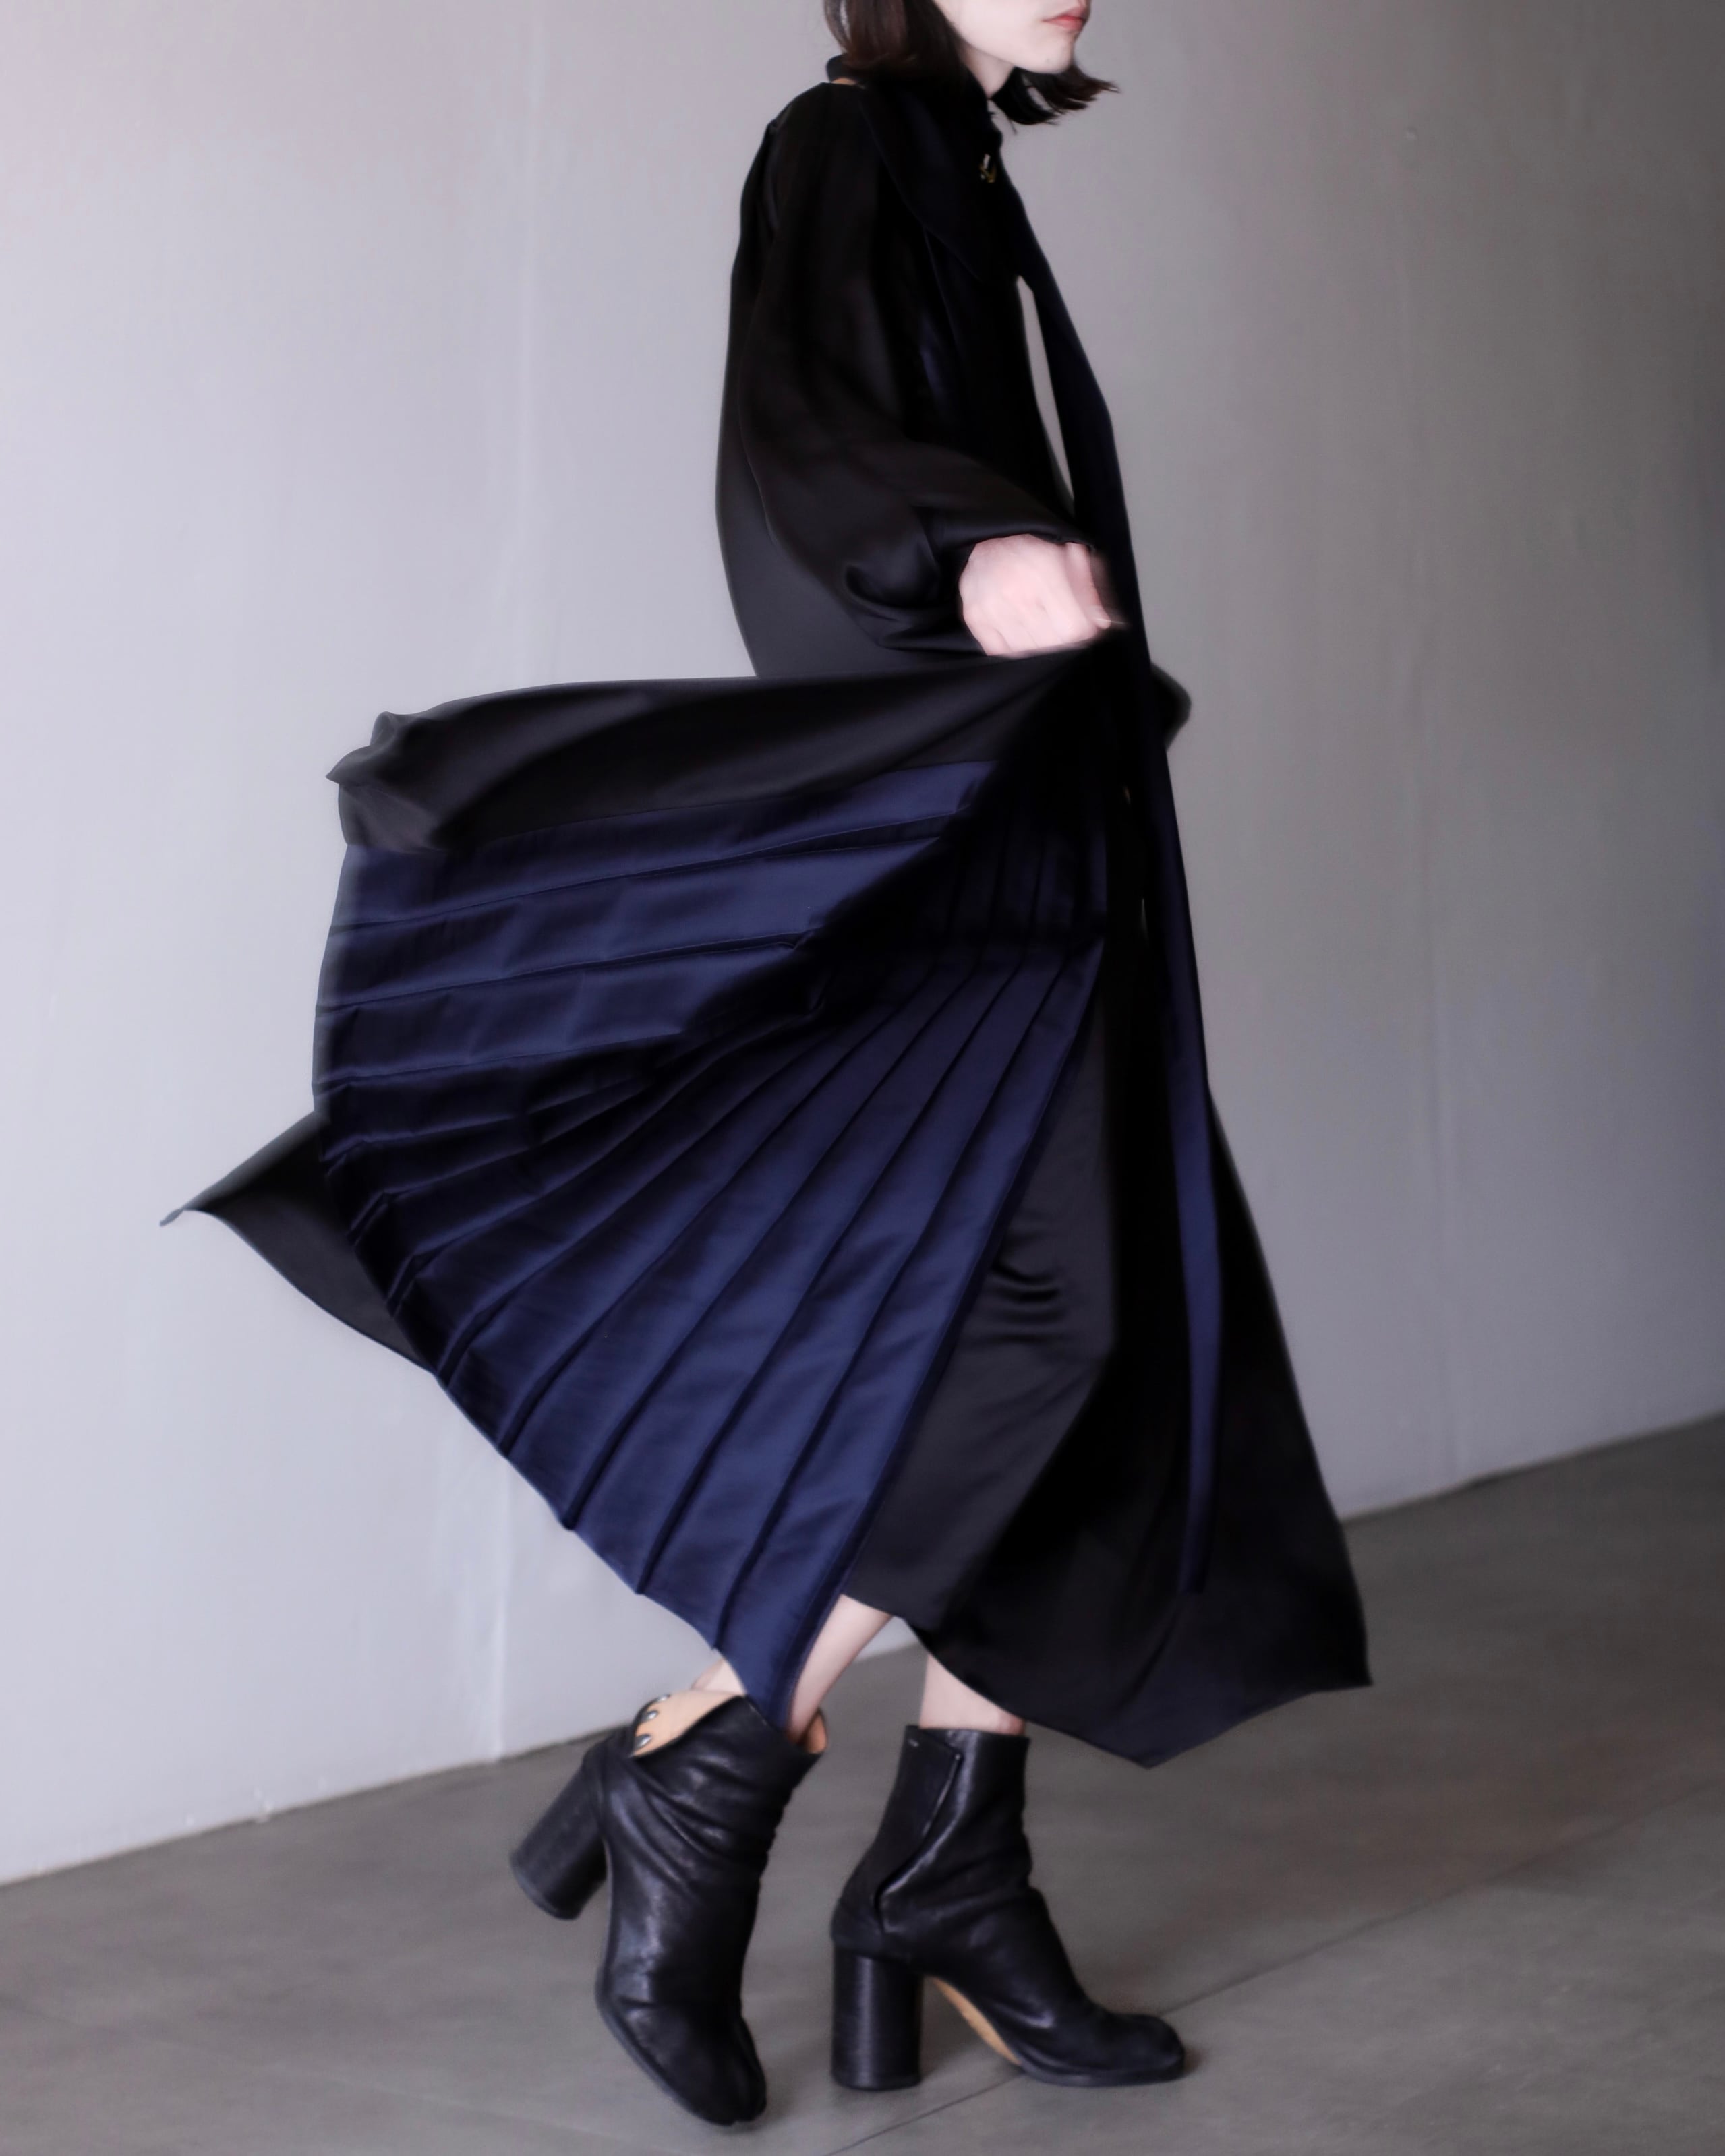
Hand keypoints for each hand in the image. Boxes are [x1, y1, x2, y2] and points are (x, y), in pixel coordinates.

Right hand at [958, 535, 1120, 656]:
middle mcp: (1016, 594)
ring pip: (1028, 651)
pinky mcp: (975, 617)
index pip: (1073, 629)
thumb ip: (1088, 585)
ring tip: (1037, 621)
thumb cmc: (1032, 543)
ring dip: (1038, 642)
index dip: (1083, 630)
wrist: (987, 532)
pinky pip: (1002, 650)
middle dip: (1062, 636)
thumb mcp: (1069, 551)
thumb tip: (1101, 621)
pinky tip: (1018, 628)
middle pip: (1052, 643)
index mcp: (1045, 575)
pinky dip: (1013, 645)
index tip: (1081, 623)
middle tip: (1059, 622)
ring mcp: (992, 608)